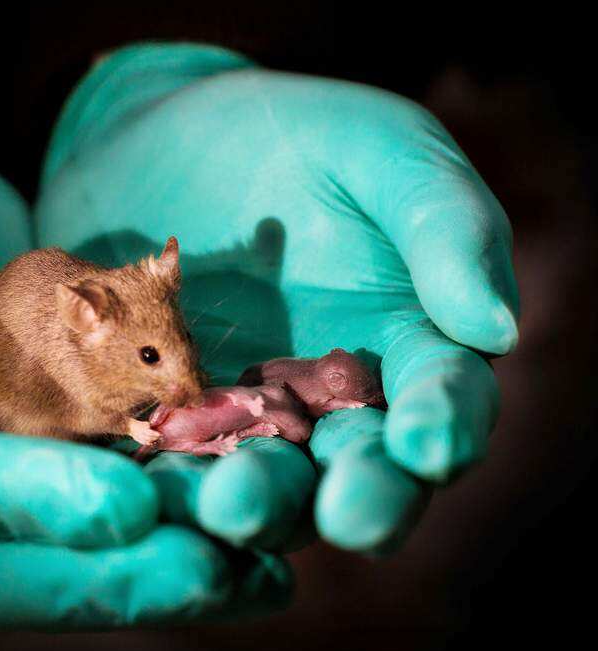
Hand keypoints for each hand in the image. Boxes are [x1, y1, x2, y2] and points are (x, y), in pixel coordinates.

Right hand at [0, 102, 291, 629]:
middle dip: (99, 581)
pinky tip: (238, 536)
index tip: (126, 505)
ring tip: (252, 579)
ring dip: (146, 576)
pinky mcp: (14, 471)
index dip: (15, 510)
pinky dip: (158, 528)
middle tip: (212, 574)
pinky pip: (83, 512)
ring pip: (44, 562)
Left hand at [36, 42, 518, 552]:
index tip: (428, 444)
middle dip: (359, 498)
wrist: (162, 135)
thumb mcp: (380, 152)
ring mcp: (253, 417)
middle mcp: (339, 399)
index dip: (447, 425)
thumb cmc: (291, 134)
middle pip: (363, 469)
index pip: (447, 398)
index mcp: (412, 340)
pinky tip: (152, 493)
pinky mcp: (176, 418)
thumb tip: (498, 330)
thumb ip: (445, 227)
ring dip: (258, 505)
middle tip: (344, 516)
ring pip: (270, 484)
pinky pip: (177, 462)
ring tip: (230, 504)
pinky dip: (168, 483)